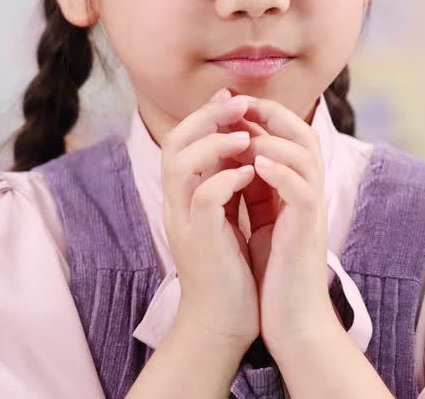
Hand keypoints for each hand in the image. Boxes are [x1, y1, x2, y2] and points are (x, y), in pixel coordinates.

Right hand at [160, 88, 260, 350]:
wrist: (222, 326)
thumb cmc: (231, 275)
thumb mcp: (228, 222)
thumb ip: (228, 189)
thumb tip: (245, 154)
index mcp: (185, 199)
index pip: (182, 142)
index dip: (205, 115)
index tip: (233, 98)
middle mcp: (177, 206)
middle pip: (174, 144)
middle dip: (206, 117)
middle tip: (237, 103)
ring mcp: (183, 223)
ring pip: (181, 164)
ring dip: (214, 144)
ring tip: (245, 136)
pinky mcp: (199, 240)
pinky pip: (203, 198)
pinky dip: (226, 179)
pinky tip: (250, 174)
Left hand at [240, 98, 336, 354]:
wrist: (291, 324)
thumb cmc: (271, 277)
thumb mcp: (258, 223)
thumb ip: (253, 191)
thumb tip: (232, 160)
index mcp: (292, 191)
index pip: (285, 138)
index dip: (261, 117)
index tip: (229, 105)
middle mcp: (305, 195)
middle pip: (303, 135)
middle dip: (272, 114)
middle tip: (240, 103)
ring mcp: (310, 212)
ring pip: (306, 156)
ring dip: (275, 138)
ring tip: (247, 134)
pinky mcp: (307, 233)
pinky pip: (302, 191)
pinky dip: (282, 172)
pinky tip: (258, 165)